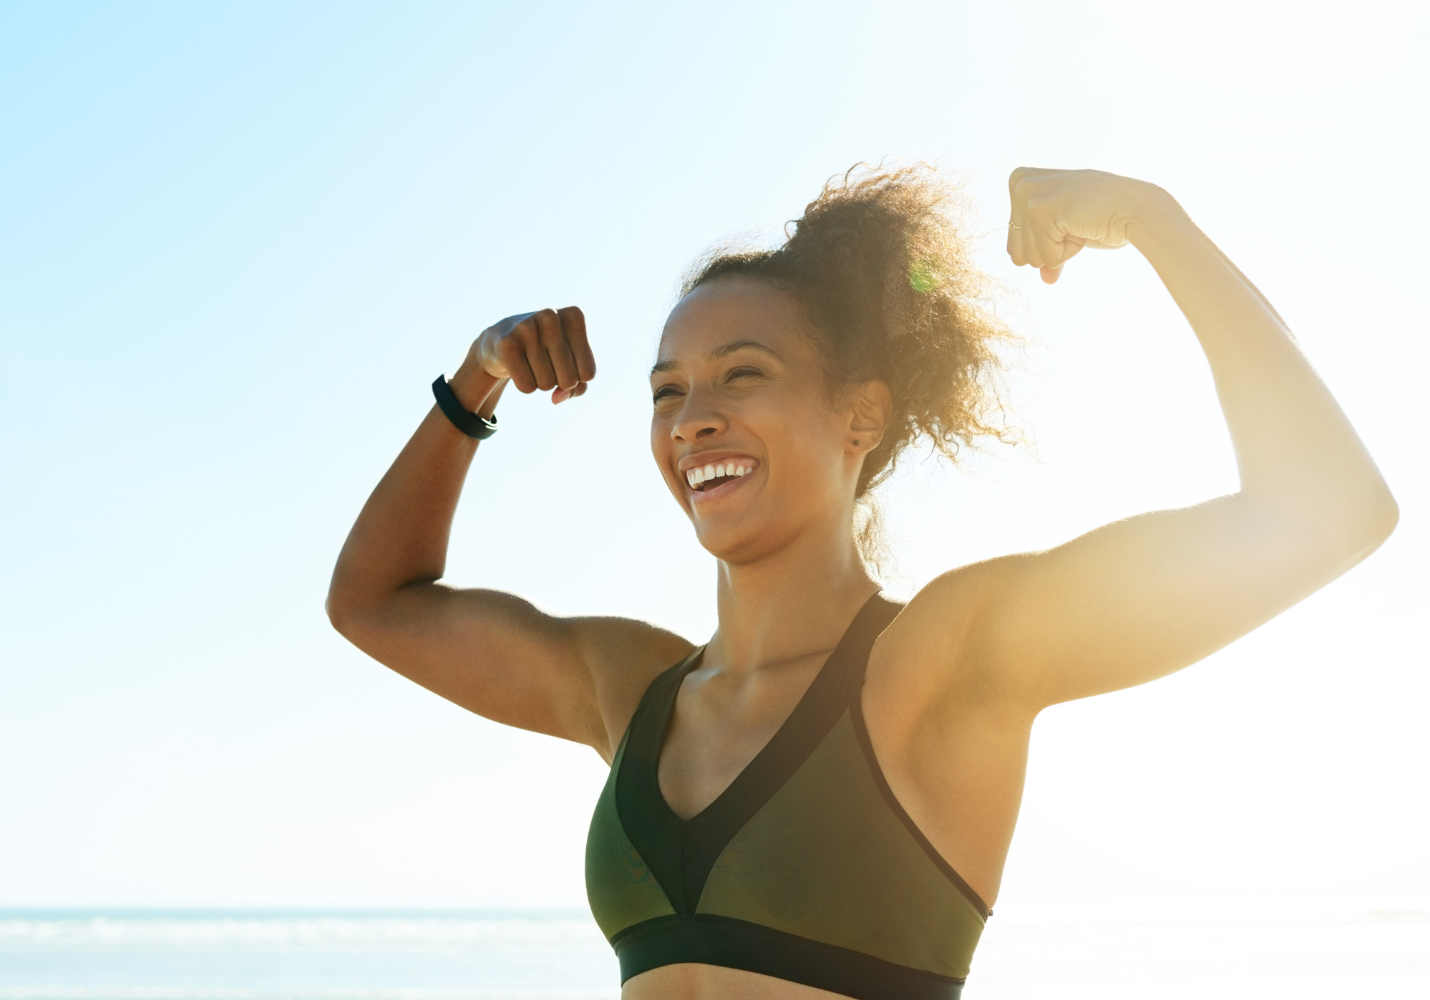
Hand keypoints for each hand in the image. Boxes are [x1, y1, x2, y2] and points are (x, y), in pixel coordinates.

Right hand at [466, 307, 595, 403]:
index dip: (576, 377)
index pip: (588, 373)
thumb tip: (556, 399)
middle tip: (545, 362)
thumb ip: (578, 388)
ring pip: (547, 384)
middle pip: (569, 380)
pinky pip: (527, 386)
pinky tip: (517, 366)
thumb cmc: (547, 353)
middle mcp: (551, 316)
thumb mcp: (572, 365)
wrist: (502, 340)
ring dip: (540, 382)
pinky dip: (524, 385)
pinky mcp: (507, 344)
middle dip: (558, 381)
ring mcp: (527, 328)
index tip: (563, 361)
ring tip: (530, 361)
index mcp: (574, 317)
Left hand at [1007, 168, 1149, 283]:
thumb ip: (1047, 252)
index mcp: (1019, 181)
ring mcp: (1029, 195)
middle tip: (1076, 223)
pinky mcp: (1040, 210)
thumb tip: (1046, 279)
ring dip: (1060, 250)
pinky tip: (1083, 227)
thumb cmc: (1104, 217)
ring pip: (1029, 258)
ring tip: (1080, 223)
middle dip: (1050, 250)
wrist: (1137, 209)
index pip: (1014, 244)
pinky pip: (1046, 257)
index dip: (1046, 244)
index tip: (1069, 219)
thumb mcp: (1065, 232)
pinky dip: (1068, 251)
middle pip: (1016, 253)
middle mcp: (1019, 183)